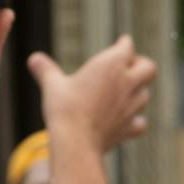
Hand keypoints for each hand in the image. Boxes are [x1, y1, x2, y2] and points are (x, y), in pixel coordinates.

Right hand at [27, 36, 156, 151]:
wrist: (76, 141)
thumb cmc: (64, 108)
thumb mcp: (52, 85)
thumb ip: (45, 70)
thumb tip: (33, 59)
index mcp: (111, 64)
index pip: (127, 46)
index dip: (124, 43)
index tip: (121, 43)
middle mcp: (127, 83)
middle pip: (149, 68)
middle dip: (142, 65)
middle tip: (129, 68)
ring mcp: (131, 106)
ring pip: (145, 94)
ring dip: (137, 92)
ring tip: (123, 93)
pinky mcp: (130, 127)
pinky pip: (141, 122)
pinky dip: (135, 121)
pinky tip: (125, 120)